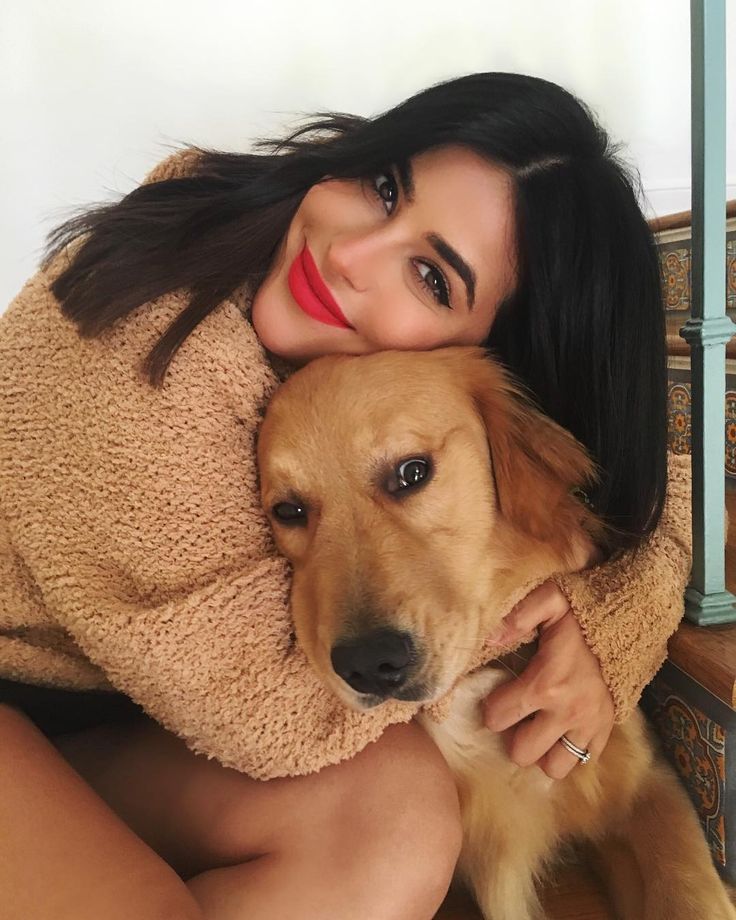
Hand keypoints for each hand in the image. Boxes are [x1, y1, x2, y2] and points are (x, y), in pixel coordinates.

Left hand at [482, 581, 613, 778]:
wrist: (634, 620)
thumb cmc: (583, 612)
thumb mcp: (550, 600)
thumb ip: (519, 615)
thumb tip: (489, 638)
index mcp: (546, 683)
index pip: (498, 717)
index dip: (490, 707)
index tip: (497, 694)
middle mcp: (567, 712)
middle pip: (522, 753)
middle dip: (513, 736)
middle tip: (517, 715)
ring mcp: (590, 725)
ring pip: (554, 767)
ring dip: (542, 750)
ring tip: (539, 726)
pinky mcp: (607, 730)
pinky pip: (583, 760)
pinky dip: (569, 749)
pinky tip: (562, 727)